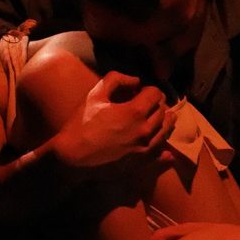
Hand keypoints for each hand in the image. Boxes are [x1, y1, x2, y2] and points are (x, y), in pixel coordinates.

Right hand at [54, 72, 176, 168]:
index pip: (156, 93)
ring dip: (163, 119)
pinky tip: (161, 138)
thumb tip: (135, 81)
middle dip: (156, 102)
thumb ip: (116, 80)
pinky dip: (163, 140)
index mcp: (135, 111)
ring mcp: (145, 147)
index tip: (139, 91)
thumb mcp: (95, 94)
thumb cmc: (81, 123)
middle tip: (144, 102)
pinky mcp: (141, 160)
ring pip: (166, 129)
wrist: (73, 156)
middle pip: (163, 110)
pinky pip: (162, 149)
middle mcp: (145, 129)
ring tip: (154, 116)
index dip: (148, 89)